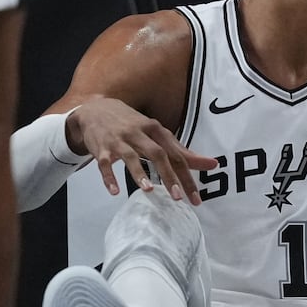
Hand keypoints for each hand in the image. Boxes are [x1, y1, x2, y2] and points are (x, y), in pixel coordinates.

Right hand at [67, 98, 217, 203]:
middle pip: (157, 154)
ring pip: (130, 156)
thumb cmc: (132, 124)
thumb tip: (210, 163)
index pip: (176, 155)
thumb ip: (181, 150)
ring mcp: (119, 140)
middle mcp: (139, 133)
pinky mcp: (101, 148)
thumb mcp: (157, 133)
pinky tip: (114, 191)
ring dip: (139, 173)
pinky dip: (109, 177)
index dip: (188, 176)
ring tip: (149, 190)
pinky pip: (104, 163)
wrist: (96, 109)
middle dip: (168, 175)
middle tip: (177, 197)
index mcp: (156, 130)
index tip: (195, 197)